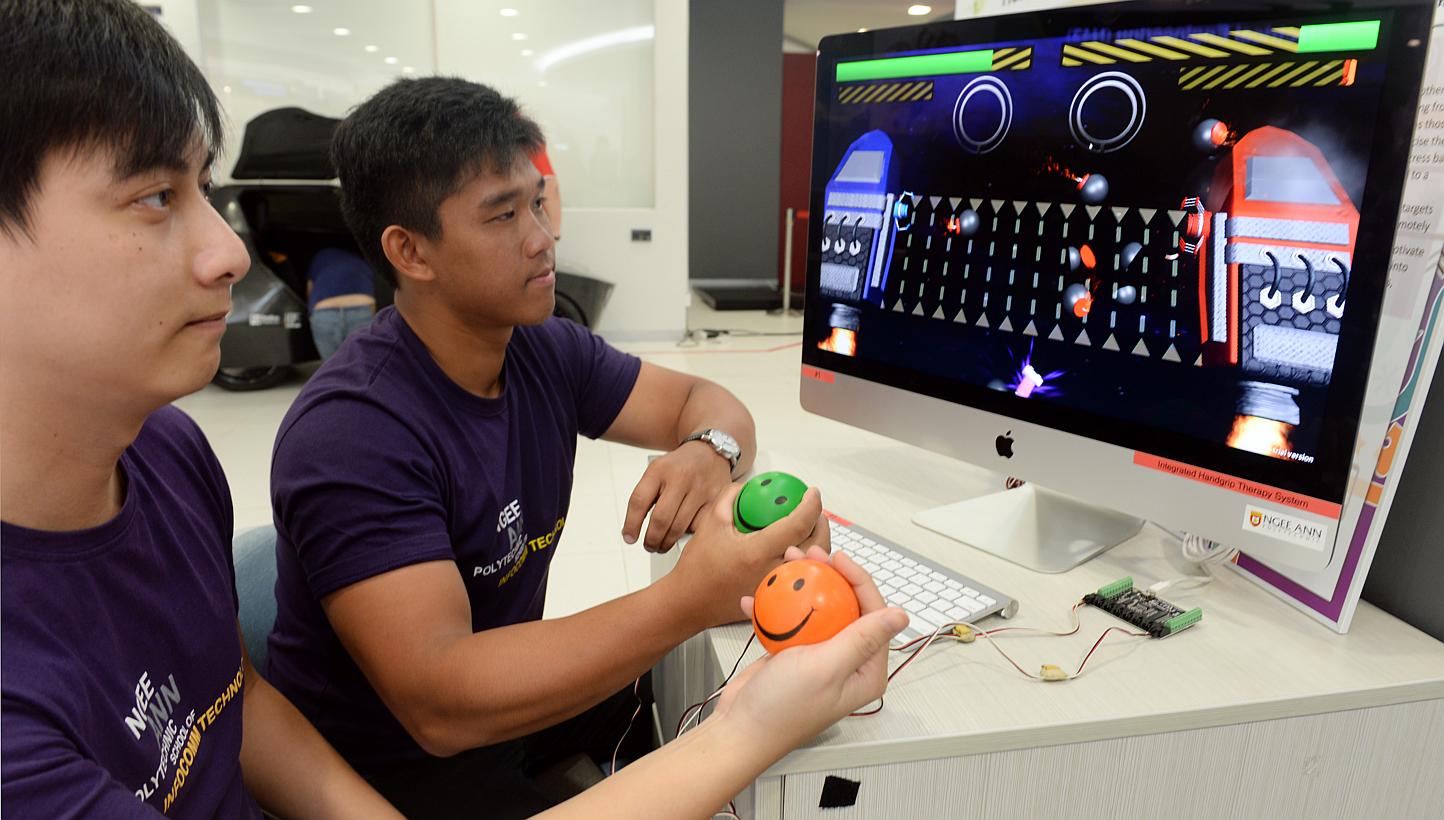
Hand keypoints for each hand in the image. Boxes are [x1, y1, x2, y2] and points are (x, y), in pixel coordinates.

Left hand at [622, 441, 732, 552]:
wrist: (709, 452)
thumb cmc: (679, 466)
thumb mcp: (657, 471)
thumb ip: (645, 496)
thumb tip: (632, 532)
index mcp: (659, 469)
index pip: (639, 501)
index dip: (632, 524)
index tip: (629, 538)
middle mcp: (680, 478)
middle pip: (661, 519)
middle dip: (652, 539)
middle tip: (649, 546)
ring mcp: (700, 489)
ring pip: (680, 527)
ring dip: (667, 542)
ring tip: (662, 545)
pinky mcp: (716, 500)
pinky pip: (699, 527)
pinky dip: (689, 535)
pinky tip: (683, 534)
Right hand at [665, 485, 824, 628]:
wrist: (688, 602)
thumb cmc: (697, 567)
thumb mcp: (711, 522)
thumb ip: (731, 497)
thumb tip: (750, 487)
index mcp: (757, 552)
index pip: (798, 524)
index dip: (811, 505)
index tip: (811, 493)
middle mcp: (772, 572)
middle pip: (815, 545)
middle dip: (821, 523)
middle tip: (814, 509)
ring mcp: (776, 587)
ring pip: (813, 564)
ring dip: (818, 542)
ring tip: (810, 527)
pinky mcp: (775, 597)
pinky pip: (802, 577)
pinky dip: (807, 560)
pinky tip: (799, 550)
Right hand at [711, 545, 907, 753]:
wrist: (740, 728)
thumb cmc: (784, 708)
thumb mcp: (826, 668)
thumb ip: (862, 639)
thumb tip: (901, 615)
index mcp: (866, 669)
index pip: (874, 613)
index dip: (858, 580)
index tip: (837, 559)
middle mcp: (848, 662)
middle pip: (844, 605)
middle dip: (827, 575)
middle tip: (808, 554)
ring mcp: (819, 657)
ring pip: (815, 608)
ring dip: (799, 584)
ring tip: (783, 564)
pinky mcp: (793, 654)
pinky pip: (789, 621)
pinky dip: (773, 607)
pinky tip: (757, 597)